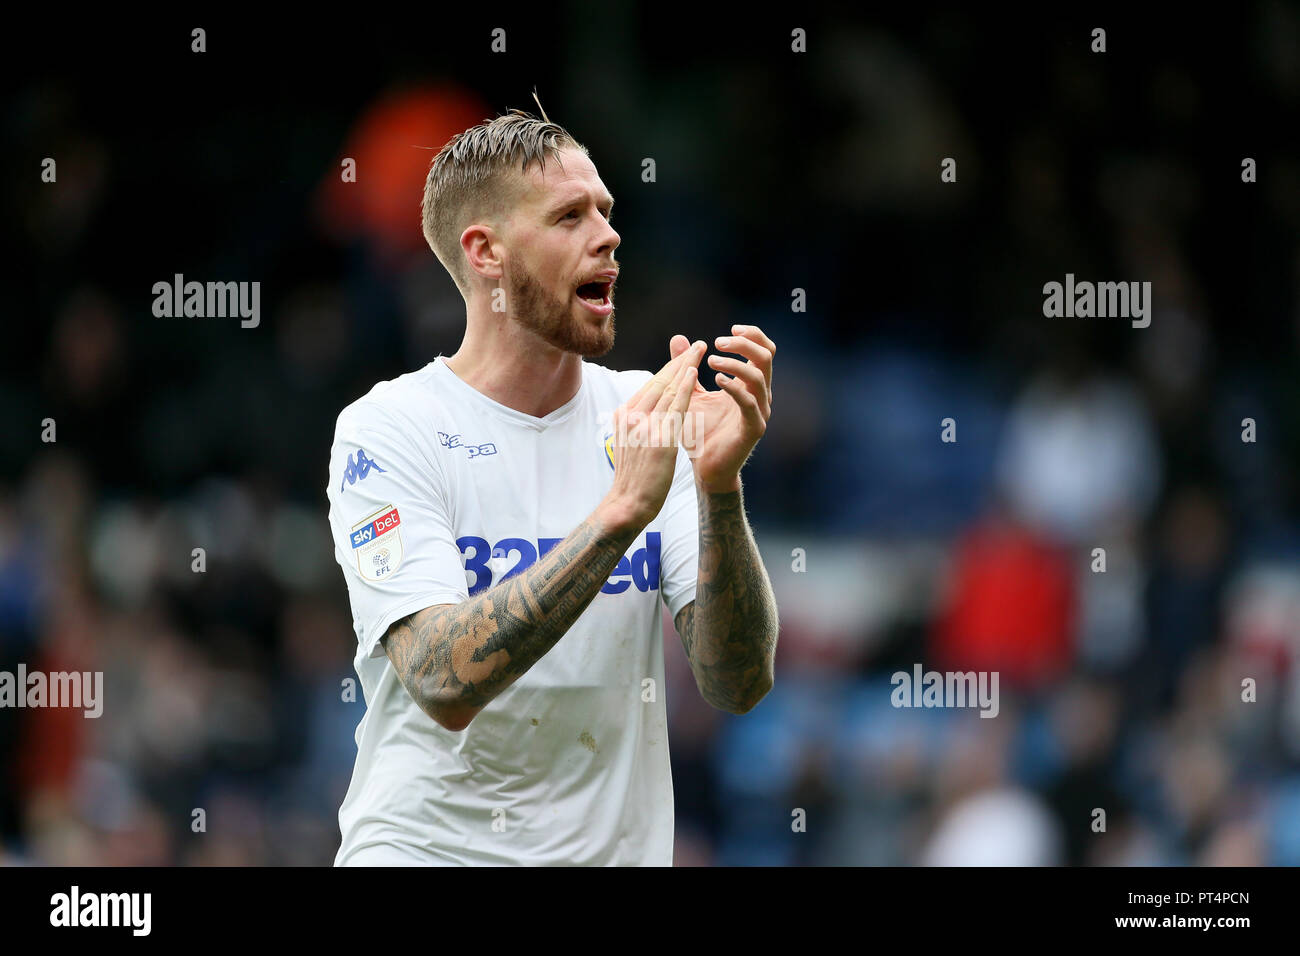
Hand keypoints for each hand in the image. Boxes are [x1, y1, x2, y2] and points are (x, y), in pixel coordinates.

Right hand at [600, 340, 704, 531]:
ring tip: (700, 350)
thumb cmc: (633, 480)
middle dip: (679, 361)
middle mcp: (632, 416)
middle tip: (696, 345)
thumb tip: (650, 412)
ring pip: (668, 389)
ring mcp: (644, 426)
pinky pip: (675, 407)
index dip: (669, 369)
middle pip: (659, 382)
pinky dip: (685, 387)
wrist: (627, 504)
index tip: (683, 357)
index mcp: (624, 416)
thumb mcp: (630, 444)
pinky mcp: (659, 437)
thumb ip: (639, 424)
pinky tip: (694, 373)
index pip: (650, 386)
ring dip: (686, 367)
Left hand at [671, 325, 773, 493]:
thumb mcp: (689, 392)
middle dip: (744, 344)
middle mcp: (760, 395)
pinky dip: (734, 388)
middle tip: (718, 342)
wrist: (704, 467)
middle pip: (766, 357)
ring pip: (759, 377)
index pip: (763, 351)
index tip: (731, 329)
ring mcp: (759, 412)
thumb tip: (678, 338)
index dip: (752, 336)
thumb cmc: (699, 431)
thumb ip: (686, 365)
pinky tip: (716, 381)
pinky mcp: (754, 428)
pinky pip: (750, 403)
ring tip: (711, 362)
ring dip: (735, 364)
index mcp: (749, 384)